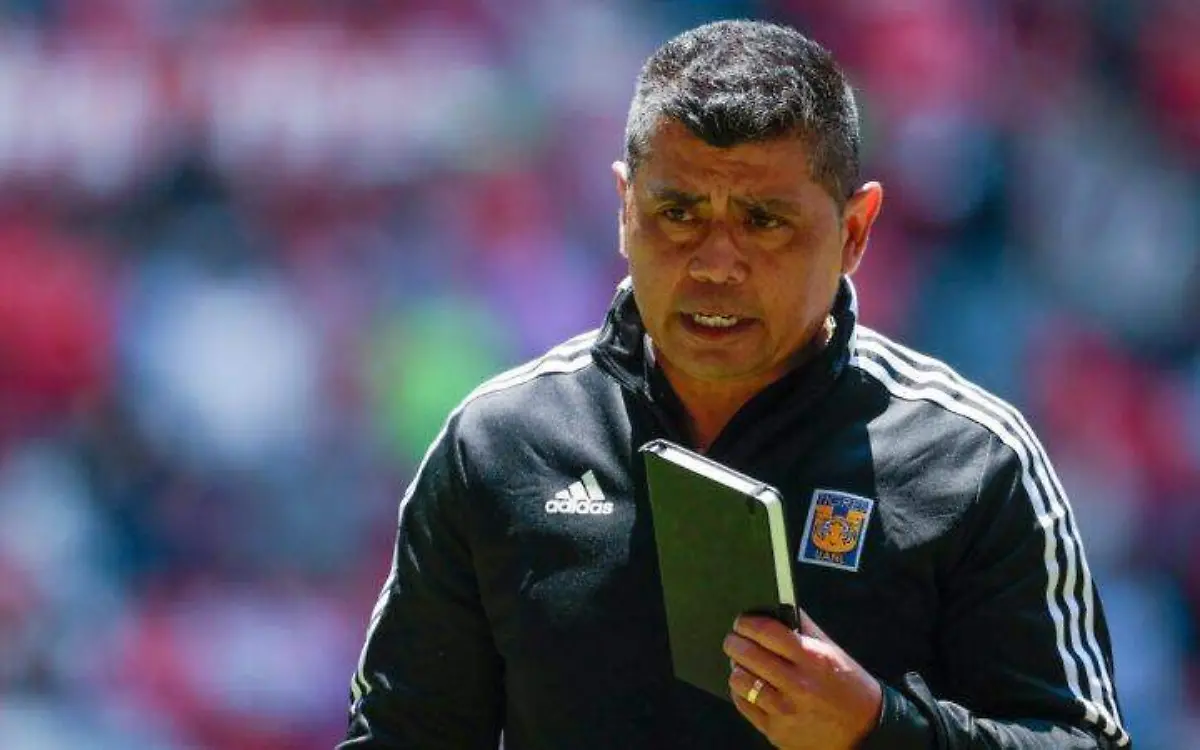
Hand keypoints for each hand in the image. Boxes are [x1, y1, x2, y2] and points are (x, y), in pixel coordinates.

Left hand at [722, 610, 882, 749]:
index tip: (741, 622)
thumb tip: (778, 607)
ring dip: (737, 668)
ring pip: (740, 680)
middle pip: (747, 654)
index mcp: (812, 659)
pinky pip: (744, 705)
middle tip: (734, 640)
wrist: (865, 732)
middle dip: (734, 642)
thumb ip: (805, 628)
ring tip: (742, 664)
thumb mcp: (833, 651)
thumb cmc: (849, 686)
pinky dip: (741, 692)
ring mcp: (785, 710)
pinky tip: (748, 686)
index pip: (767, 632)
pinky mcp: (776, 731)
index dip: (747, 623)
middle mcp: (797, 685)